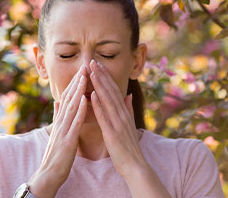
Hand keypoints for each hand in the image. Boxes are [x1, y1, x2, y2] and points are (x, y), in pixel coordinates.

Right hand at [27, 65, 87, 197]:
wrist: (48, 174)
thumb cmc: (56, 153)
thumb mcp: (57, 131)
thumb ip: (57, 115)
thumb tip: (57, 100)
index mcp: (61, 120)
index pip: (68, 98)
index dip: (75, 83)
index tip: (82, 70)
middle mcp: (61, 122)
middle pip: (69, 98)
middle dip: (77, 81)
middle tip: (84, 66)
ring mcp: (63, 130)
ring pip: (71, 107)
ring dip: (78, 90)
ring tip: (84, 76)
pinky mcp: (67, 140)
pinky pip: (74, 123)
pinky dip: (79, 110)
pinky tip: (85, 99)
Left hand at [89, 59, 147, 178]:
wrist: (135, 166)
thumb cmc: (129, 146)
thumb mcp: (130, 124)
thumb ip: (128, 108)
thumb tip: (127, 94)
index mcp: (124, 112)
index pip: (114, 90)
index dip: (106, 76)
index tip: (98, 65)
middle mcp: (122, 114)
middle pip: (110, 91)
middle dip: (101, 75)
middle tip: (92, 61)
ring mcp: (118, 123)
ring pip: (107, 100)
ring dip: (99, 85)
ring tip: (92, 71)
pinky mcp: (112, 133)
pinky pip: (104, 117)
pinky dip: (99, 105)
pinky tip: (92, 94)